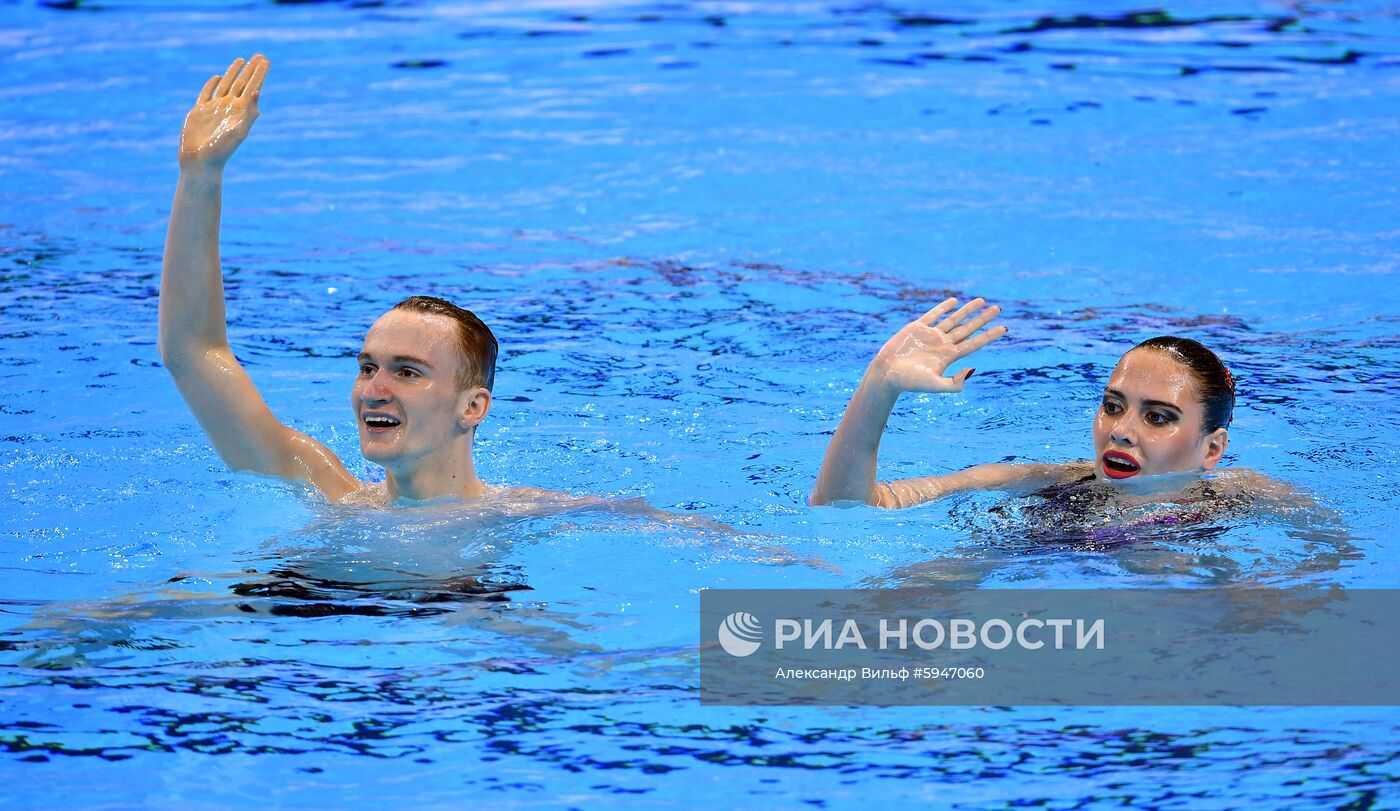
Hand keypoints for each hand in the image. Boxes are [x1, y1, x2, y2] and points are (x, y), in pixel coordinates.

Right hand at [178, 55, 268, 170]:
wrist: (200, 162)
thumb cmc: (222, 150)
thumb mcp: (239, 131)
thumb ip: (249, 112)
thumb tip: (257, 91)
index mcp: (241, 112)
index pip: (253, 87)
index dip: (259, 73)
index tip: (266, 60)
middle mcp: (230, 108)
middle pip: (242, 83)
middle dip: (251, 70)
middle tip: (260, 56)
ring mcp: (214, 109)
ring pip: (226, 85)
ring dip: (234, 72)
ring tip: (241, 60)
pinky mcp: (199, 112)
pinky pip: (207, 94)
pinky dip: (212, 85)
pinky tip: (218, 77)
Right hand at [869, 297, 1006, 393]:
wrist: (886, 374)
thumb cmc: (909, 382)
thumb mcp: (934, 385)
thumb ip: (954, 383)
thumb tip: (972, 371)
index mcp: (949, 356)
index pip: (974, 343)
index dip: (989, 335)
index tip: (1004, 328)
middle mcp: (943, 344)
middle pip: (968, 329)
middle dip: (983, 319)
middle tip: (998, 309)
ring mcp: (930, 335)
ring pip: (954, 320)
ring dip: (968, 310)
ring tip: (982, 301)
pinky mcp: (917, 328)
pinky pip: (934, 315)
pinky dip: (944, 307)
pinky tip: (954, 301)